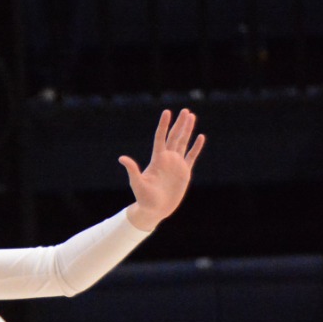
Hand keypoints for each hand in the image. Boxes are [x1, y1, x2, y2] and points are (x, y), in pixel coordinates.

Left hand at [120, 108, 205, 231]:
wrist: (154, 210)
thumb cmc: (143, 198)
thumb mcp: (137, 183)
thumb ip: (132, 170)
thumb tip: (122, 158)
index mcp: (157, 159)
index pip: (160, 138)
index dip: (164, 125)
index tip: (167, 112)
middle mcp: (167, 159)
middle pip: (174, 137)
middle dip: (180, 124)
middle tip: (186, 110)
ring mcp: (176, 164)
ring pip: (183, 143)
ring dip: (188, 130)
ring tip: (192, 117)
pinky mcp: (185, 172)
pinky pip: (191, 156)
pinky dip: (196, 147)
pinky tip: (200, 137)